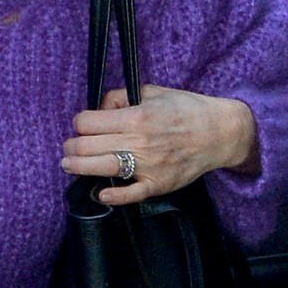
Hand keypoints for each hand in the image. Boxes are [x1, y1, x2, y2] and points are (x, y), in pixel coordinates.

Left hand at [61, 85, 258, 204]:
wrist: (218, 133)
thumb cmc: (185, 109)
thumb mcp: (152, 91)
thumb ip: (121, 96)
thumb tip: (99, 109)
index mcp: (136, 116)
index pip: (87, 122)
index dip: (79, 123)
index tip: (81, 126)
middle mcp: (139, 141)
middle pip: (86, 146)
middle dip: (71, 147)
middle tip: (68, 148)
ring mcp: (147, 165)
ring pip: (99, 168)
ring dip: (77, 167)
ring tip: (68, 165)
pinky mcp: (157, 184)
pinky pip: (129, 195)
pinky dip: (111, 196)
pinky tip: (99, 193)